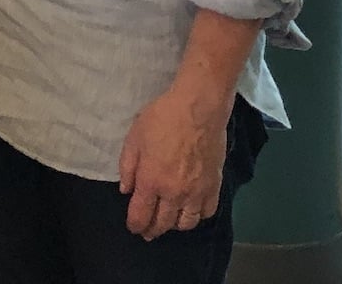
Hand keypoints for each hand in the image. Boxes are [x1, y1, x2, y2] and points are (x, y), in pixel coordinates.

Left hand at [117, 83, 229, 239]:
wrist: (198, 108)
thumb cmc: (162, 118)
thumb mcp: (134, 138)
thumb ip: (128, 167)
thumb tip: (126, 190)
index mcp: (152, 182)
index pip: (141, 215)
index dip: (135, 225)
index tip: (133, 228)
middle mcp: (175, 193)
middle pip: (163, 223)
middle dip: (153, 230)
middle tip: (148, 232)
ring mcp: (197, 192)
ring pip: (187, 223)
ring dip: (175, 225)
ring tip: (169, 221)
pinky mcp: (215, 186)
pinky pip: (207, 212)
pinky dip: (198, 216)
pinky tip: (192, 211)